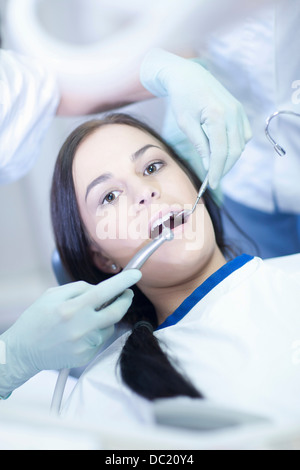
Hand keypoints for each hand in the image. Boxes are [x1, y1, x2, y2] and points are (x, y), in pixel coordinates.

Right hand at [0, 270, 140, 395]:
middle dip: (125, 300)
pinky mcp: (86, 356)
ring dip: (105, 318)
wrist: (23, 351)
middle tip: (125, 294)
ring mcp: (85, 344)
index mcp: (72, 308)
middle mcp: (82, 327)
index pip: (105, 291)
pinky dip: (96, 332)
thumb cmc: (37, 319)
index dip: (123, 282)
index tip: (136, 274)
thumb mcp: (52, 295)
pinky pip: (100, 339)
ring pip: (108, 325)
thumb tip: (100, 289)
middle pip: (117, 312)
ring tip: (85, 318)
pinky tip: (79, 333)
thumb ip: (78, 288)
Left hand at [140, 48, 251, 188]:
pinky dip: (235, 147)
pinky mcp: (239, 111)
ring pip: (241, 144)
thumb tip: (209, 166)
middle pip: (235, 150)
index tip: (211, 184)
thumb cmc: (182, 98)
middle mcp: (233, 113)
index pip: (221, 151)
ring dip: (230, 158)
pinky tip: (222, 152)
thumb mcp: (186, 124)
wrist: (188, 75)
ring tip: (215, 167)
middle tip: (213, 179)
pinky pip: (243, 135)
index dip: (217, 170)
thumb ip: (200, 145)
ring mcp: (238, 111)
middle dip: (224, 168)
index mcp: (218, 115)